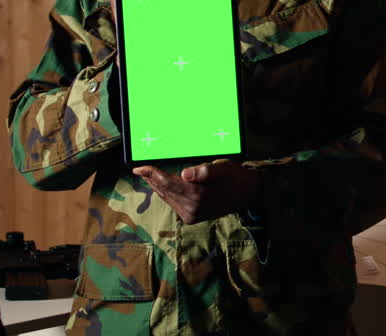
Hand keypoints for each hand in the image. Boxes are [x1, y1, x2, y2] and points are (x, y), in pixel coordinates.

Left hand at [132, 159, 259, 223]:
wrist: (247, 194)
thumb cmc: (234, 176)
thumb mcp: (222, 168)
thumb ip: (204, 171)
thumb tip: (184, 174)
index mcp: (197, 195)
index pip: (167, 183)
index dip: (152, 174)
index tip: (138, 168)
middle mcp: (192, 209)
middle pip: (165, 191)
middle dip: (151, 179)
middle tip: (140, 169)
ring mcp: (191, 215)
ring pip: (167, 198)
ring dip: (158, 186)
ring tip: (149, 175)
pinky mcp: (192, 218)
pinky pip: (173, 203)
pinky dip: (166, 193)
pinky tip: (163, 185)